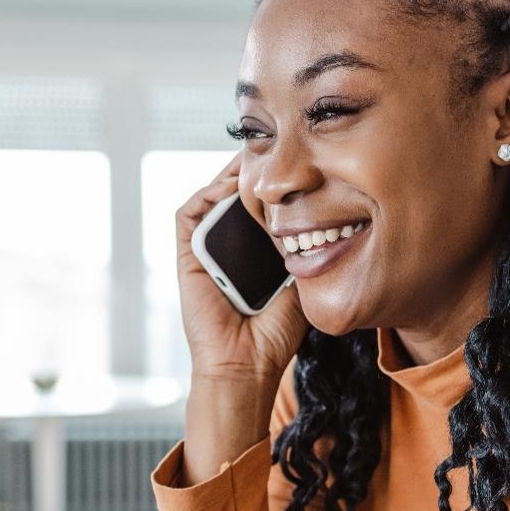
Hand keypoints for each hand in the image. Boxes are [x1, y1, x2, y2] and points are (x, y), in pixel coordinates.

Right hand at [173, 153, 307, 482]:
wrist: (247, 364)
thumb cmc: (275, 333)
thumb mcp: (299, 280)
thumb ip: (303, 249)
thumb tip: (323, 214)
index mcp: (251, 252)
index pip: (259, 206)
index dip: (274, 183)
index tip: (298, 161)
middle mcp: (226, 247)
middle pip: (234, 194)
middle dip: (253, 169)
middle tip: (277, 145)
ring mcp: (205, 250)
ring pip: (212, 196)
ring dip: (232, 174)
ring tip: (257, 155)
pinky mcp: (186, 256)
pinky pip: (190, 213)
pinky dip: (209, 193)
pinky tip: (233, 185)